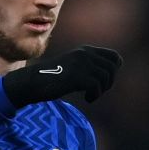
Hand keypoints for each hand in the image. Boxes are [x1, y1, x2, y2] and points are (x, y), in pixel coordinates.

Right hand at [3, 45, 121, 105]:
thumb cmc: (54, 78)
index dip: (114, 71)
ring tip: (90, 95)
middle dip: (108, 83)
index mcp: (86, 51)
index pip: (114, 57)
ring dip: (101, 90)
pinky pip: (96, 86)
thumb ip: (89, 66)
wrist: (34, 81)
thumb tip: (110, 76)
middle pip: (112, 68)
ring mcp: (80, 64)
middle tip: (97, 91)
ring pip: (106, 77)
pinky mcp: (76, 76)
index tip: (103, 81)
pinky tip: (87, 99)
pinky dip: (94, 95)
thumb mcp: (74, 66)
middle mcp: (85, 54)